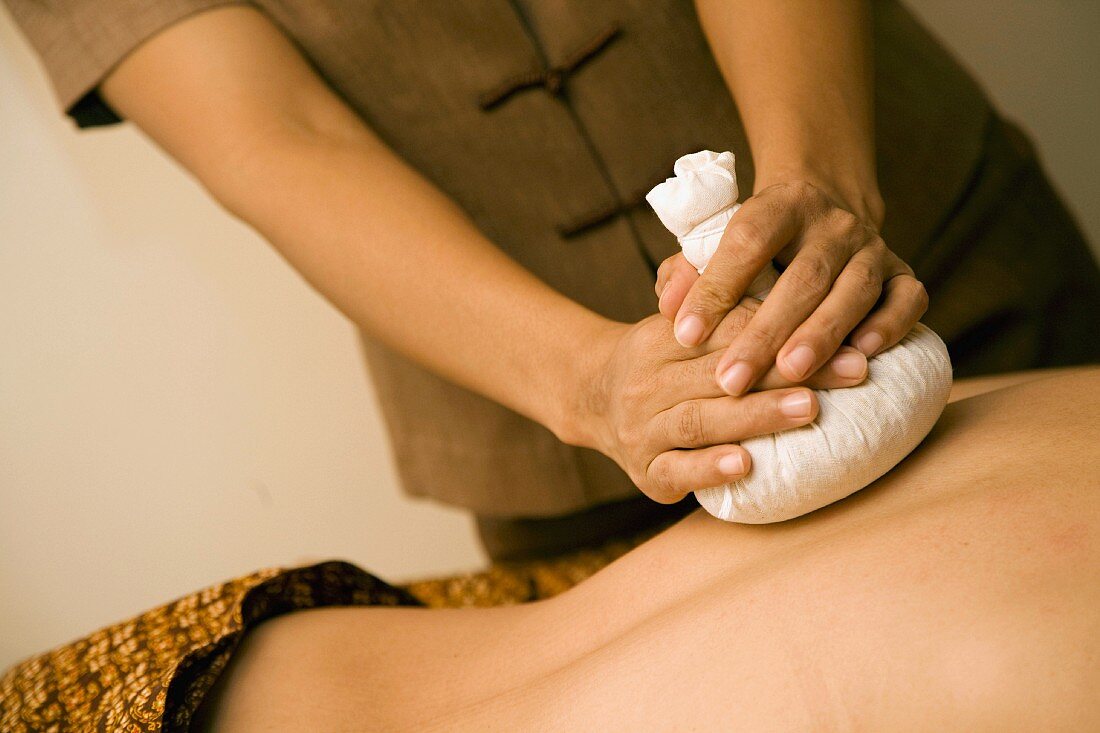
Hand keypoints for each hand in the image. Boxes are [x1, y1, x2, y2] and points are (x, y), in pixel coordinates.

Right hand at [569, 303, 868, 503]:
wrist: (592, 401)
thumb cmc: (659, 360)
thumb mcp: (673, 321)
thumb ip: (708, 295)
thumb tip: (747, 267)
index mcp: (657, 339)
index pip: (722, 329)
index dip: (777, 328)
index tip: (839, 329)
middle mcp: (645, 383)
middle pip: (719, 375)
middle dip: (786, 372)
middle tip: (848, 370)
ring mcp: (642, 430)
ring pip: (700, 420)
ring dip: (756, 415)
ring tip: (809, 409)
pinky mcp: (646, 473)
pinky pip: (677, 471)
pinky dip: (710, 469)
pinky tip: (746, 464)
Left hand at [655, 180, 926, 396]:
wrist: (823, 210)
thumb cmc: (755, 245)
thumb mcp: (716, 244)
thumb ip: (687, 273)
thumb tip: (668, 309)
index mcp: (781, 205)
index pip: (747, 241)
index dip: (716, 287)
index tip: (684, 334)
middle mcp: (832, 223)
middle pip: (802, 276)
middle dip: (766, 331)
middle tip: (732, 379)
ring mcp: (872, 247)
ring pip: (853, 290)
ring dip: (823, 334)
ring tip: (790, 374)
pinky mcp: (901, 273)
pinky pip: (907, 298)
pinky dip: (889, 326)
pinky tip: (862, 357)